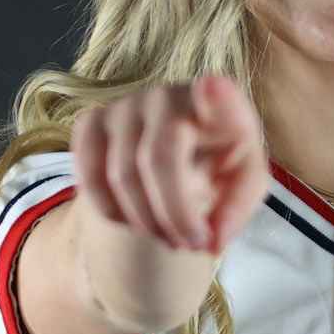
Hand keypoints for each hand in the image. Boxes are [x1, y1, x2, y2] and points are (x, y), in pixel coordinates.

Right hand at [71, 75, 270, 257]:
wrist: (181, 149)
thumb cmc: (219, 160)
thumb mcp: (242, 184)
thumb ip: (236, 210)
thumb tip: (212, 242)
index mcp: (219, 105)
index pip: (217, 95)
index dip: (214, 94)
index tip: (213, 88)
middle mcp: (168, 95)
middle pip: (158, 161)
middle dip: (174, 216)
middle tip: (193, 244)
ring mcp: (125, 106)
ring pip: (122, 177)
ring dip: (147, 223)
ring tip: (170, 237)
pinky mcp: (92, 122)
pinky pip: (91, 179)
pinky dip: (113, 213)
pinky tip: (137, 219)